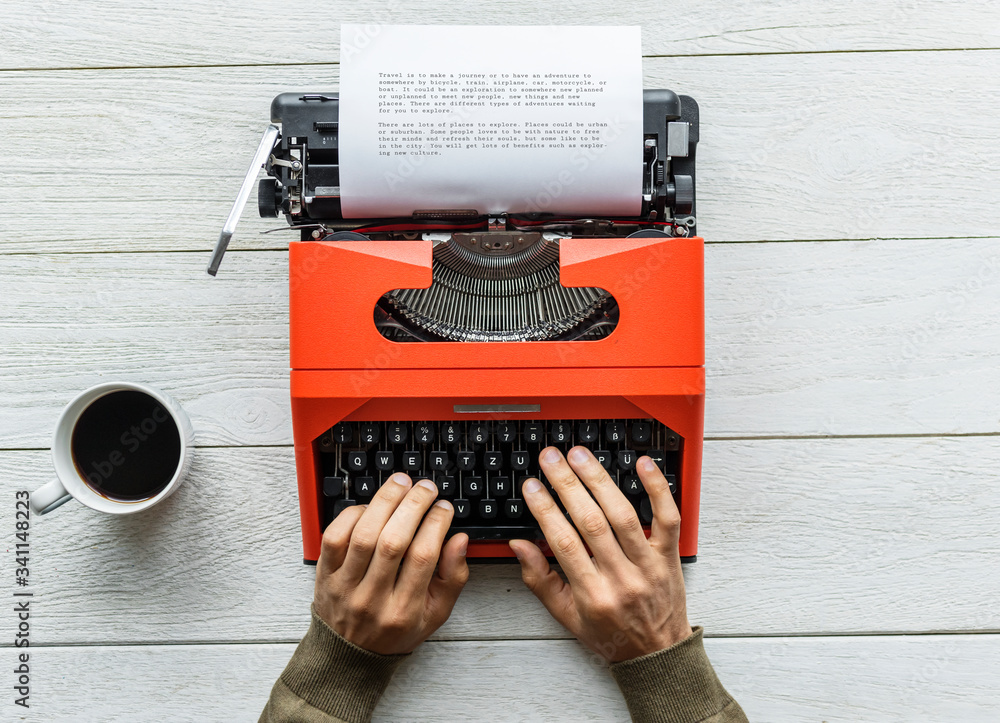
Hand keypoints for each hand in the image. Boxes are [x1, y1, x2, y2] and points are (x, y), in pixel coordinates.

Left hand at [314, 473, 469, 654]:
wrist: (349, 655)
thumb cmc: (396, 630)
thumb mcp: (436, 614)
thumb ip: (453, 578)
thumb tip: (459, 539)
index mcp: (404, 611)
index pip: (423, 557)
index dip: (436, 524)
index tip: (444, 507)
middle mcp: (372, 599)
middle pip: (393, 542)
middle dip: (413, 506)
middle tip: (425, 488)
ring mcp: (345, 586)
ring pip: (363, 535)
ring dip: (384, 502)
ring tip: (401, 484)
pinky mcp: (325, 575)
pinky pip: (334, 537)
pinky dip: (352, 514)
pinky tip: (370, 506)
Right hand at [509, 447, 692, 662]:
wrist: (658, 655)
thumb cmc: (610, 634)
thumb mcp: (566, 616)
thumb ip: (540, 579)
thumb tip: (519, 544)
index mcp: (593, 594)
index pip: (564, 543)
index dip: (545, 510)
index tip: (531, 486)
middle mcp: (622, 578)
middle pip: (592, 522)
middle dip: (567, 485)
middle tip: (551, 458)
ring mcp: (649, 565)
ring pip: (624, 515)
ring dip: (600, 480)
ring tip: (580, 456)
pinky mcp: (670, 555)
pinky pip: (668, 518)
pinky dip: (657, 488)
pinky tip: (642, 464)